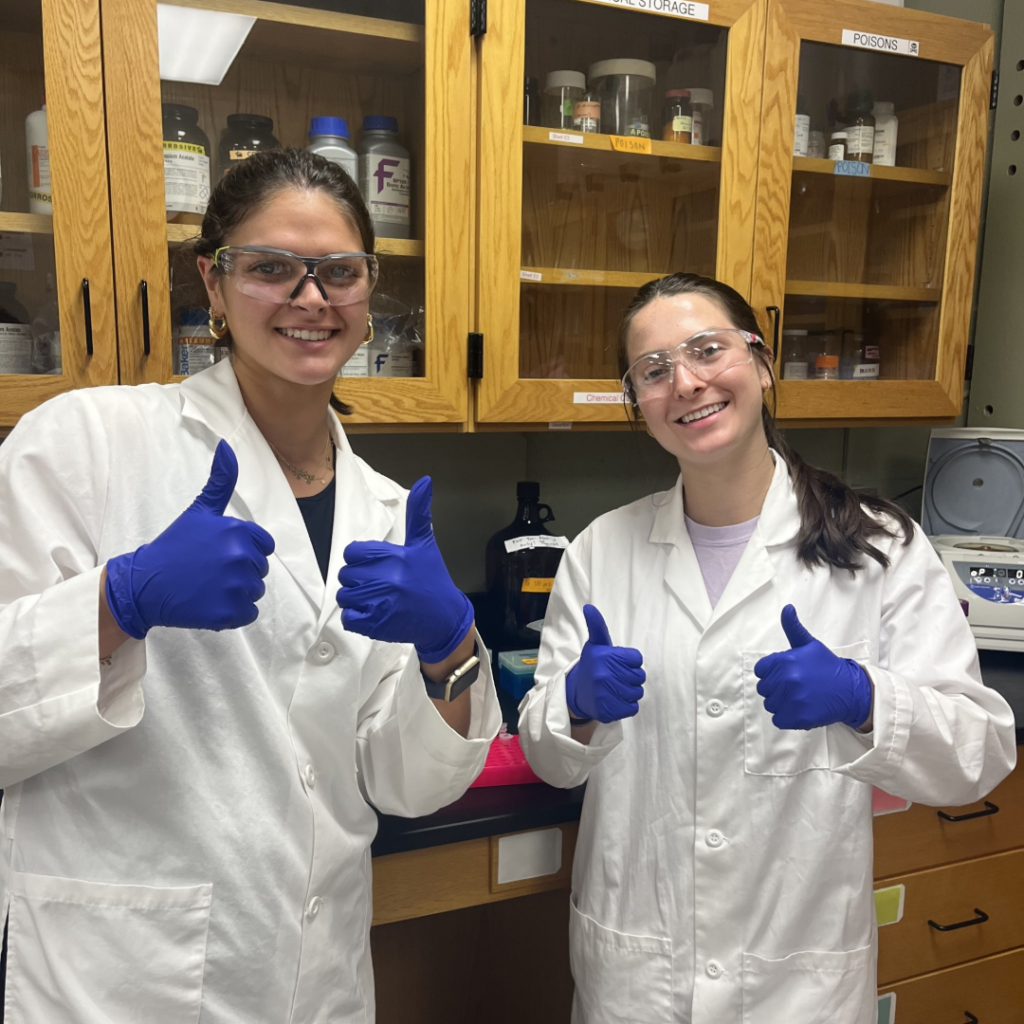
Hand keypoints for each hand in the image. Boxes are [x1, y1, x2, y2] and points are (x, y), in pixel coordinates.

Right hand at [104, 440, 274, 638]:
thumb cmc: (175, 546)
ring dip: (236, 593)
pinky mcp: (229, 613)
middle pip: (260, 569)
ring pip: (255, 592)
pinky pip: (248, 613)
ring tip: (207, 586)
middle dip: (239, 572)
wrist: (145, 583)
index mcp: (238, 532)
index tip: (220, 553)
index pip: (264, 546)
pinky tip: (209, 603)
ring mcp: (235, 586)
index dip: (244, 550)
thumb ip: (220, 481)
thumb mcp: (199, 511)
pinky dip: (232, 613)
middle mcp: (240, 557)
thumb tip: (227, 446)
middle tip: (209, 571)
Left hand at [337, 476, 472, 662]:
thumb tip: (425, 480)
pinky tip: (374, 614)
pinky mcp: (376, 625)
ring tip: (376, 600)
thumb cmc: (432, 578)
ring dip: (356, 600)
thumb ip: (418, 513)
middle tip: (379, 585)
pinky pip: (348, 617)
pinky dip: (357, 618)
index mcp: (394, 556)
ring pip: (344, 596)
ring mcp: (381, 602)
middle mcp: (387, 578)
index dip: (362, 560)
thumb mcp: (424, 545)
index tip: (378, 567)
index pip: (353, 552)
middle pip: (346, 575)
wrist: (445, 618)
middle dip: (358, 580)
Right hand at [565, 604, 645, 723]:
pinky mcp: (608, 711)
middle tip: (616, 677)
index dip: (630, 662)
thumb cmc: (592, 665)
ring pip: (637, 693)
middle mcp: (604, 674)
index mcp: (604, 656)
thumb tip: (588, 607)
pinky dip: (627, 706)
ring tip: (615, 689)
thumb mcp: (595, 644)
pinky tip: (614, 700)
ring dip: (630, 692)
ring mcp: (605, 694)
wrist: (576, 693)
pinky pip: (632, 708)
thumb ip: (597, 626)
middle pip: (639, 676)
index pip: (637, 659)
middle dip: (631, 677)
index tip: (617, 663)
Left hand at [754, 605, 872, 730]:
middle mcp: (788, 679)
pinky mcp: (799, 717)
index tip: (786, 674)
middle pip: (764, 689)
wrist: (850, 690)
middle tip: (796, 687)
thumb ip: (793, 627)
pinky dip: (787, 718)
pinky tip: (800, 710)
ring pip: (770, 705)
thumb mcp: (809, 644)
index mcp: (786, 660)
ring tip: (800, 697)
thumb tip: (787, 608)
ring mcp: (793, 699)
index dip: (771, 673)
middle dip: (776, 689)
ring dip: (782, 704)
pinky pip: (779, 720)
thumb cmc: (826, 666)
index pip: (760, 670)